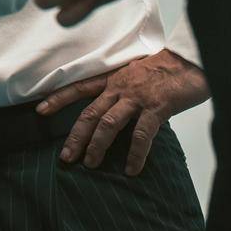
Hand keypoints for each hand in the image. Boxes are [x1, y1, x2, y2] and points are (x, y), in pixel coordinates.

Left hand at [38, 48, 209, 174]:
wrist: (191, 61)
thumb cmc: (164, 68)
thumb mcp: (135, 73)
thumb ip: (121, 89)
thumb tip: (111, 108)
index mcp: (113, 78)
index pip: (79, 87)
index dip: (58, 98)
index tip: (40, 110)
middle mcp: (120, 87)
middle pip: (90, 113)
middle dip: (75, 136)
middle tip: (66, 157)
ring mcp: (137, 97)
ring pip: (108, 123)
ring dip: (97, 145)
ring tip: (90, 164)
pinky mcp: (156, 107)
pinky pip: (141, 134)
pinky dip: (135, 154)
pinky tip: (131, 169)